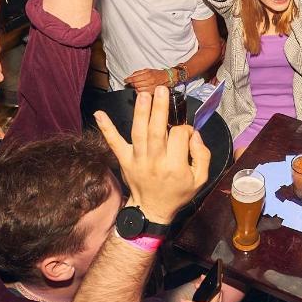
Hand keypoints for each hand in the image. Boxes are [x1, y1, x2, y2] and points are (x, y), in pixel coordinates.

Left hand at [93, 85, 209, 223]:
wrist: (152, 210)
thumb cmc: (177, 193)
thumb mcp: (200, 180)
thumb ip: (202, 156)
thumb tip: (194, 134)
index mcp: (175, 166)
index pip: (180, 136)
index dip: (186, 128)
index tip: (188, 131)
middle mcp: (155, 161)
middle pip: (157, 131)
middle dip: (159, 109)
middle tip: (161, 90)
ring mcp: (137, 160)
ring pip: (139, 132)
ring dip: (140, 112)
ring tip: (144, 94)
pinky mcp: (124, 160)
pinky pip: (114, 143)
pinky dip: (106, 129)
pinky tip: (99, 113)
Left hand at [125, 68, 169, 91]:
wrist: (166, 78)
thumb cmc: (156, 74)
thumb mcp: (147, 70)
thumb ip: (138, 73)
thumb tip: (130, 76)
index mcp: (148, 75)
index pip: (135, 78)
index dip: (129, 80)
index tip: (126, 80)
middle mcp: (150, 82)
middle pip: (136, 85)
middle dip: (132, 84)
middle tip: (131, 82)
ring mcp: (151, 88)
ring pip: (138, 90)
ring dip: (136, 88)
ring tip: (137, 85)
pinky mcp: (152, 93)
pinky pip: (143, 94)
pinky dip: (140, 92)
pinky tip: (140, 89)